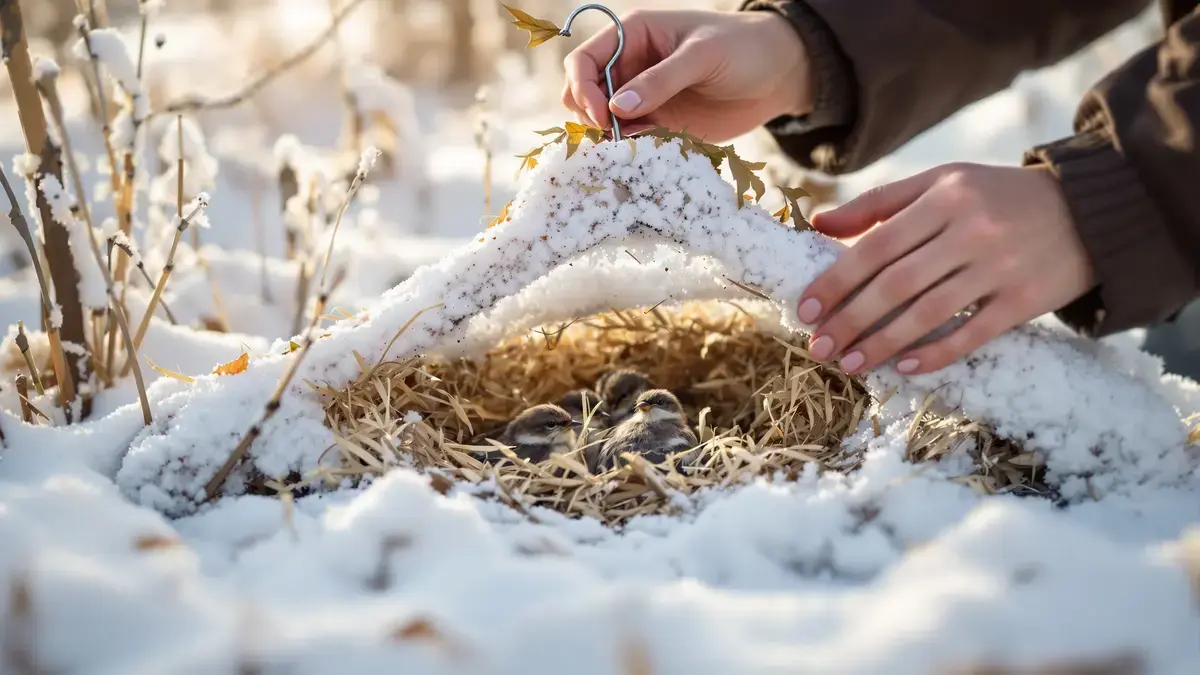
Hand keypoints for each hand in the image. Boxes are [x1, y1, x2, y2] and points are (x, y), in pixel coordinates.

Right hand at [562, 9, 811, 142]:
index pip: (583, 61)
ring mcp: (641, 97)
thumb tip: (616, 109)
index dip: (583, 88)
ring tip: (637, 142)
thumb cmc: (743, 48)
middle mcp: (630, 66)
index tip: (601, 115)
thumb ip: (660, 81)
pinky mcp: (657, 123)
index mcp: (632, 35)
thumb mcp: (703, 57)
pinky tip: (649, 148)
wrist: (778, 75)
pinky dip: (629, 148)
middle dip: (589, 115)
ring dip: (608, 136)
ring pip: (601, 121)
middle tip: (614, 135)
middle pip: (583, 94)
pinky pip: (628, 139)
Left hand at [797, 163, 1095, 374]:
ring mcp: (1000, 267)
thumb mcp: (942, 183)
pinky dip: (936, 354)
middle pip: (896, 284)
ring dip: (882, 343)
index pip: (876, 246)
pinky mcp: (1026, 300)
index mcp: (944, 198)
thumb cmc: (997, 196)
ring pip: (929, 314)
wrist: (1089, 210)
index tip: (805, 310)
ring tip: (850, 363)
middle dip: (851, 320)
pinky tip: (904, 368)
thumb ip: (879, 203)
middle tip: (818, 347)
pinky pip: (973, 334)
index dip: (836, 281)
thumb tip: (818, 224)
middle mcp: (971, 231)